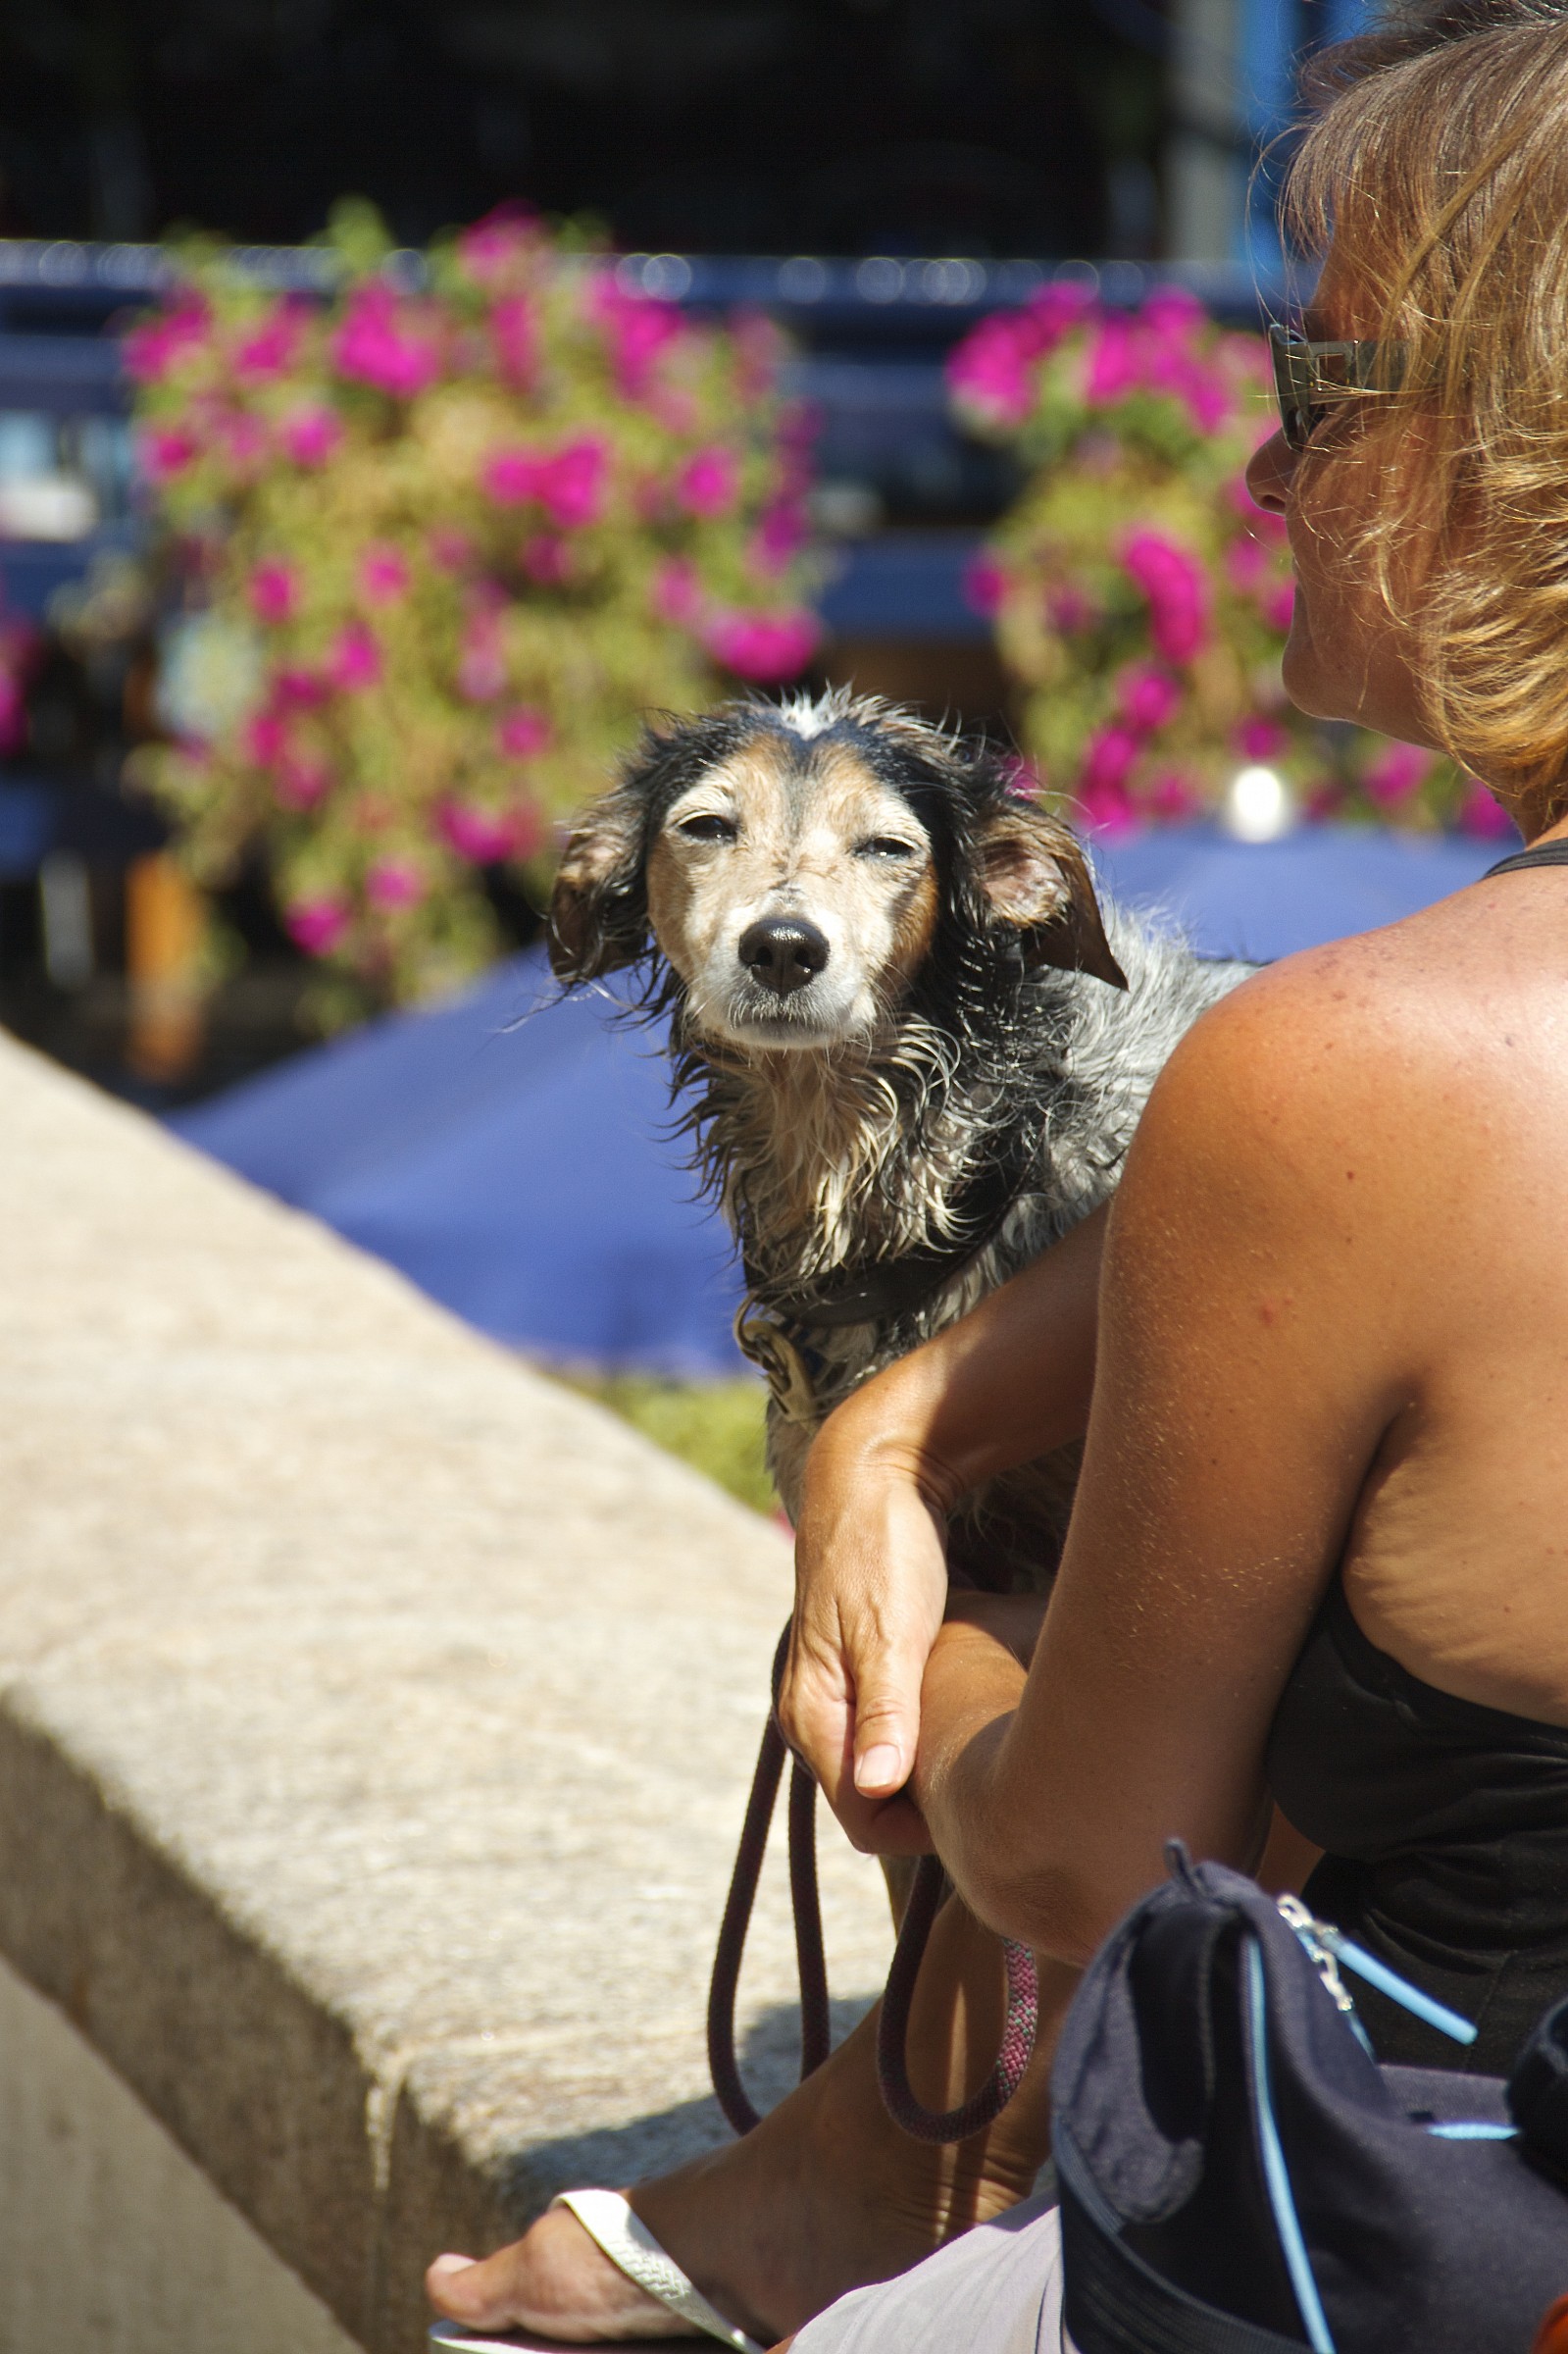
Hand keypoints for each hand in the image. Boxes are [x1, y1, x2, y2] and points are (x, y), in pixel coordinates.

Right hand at [777, 1420, 957, 1854]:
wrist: (873, 1475)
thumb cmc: (884, 1550)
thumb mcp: (891, 1632)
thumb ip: (885, 1713)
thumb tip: (878, 1787)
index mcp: (812, 1714)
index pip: (865, 1820)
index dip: (924, 1829)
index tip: (987, 1802)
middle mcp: (815, 1713)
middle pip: (874, 1803)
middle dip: (930, 1805)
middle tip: (998, 1777)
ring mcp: (836, 1693)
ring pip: (885, 1768)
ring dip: (931, 1770)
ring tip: (988, 1748)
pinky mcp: (862, 1672)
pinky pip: (892, 1734)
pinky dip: (928, 1737)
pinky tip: (967, 1717)